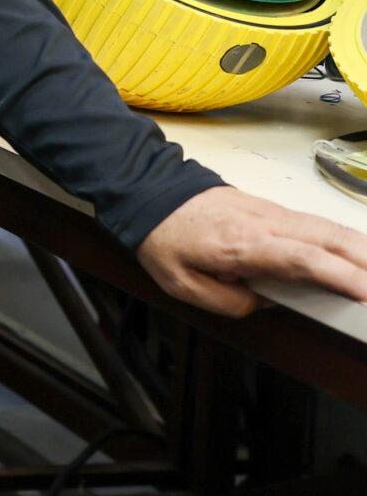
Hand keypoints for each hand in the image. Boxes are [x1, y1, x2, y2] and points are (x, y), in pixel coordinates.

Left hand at [137, 186, 366, 316]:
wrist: (150, 192)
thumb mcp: (181, 283)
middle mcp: (264, 223)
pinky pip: (319, 224)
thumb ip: (227, 302)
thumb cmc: (164, 237)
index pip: (301, 258)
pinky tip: (360, 254)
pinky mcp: (275, 209)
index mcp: (241, 243)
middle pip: (329, 237)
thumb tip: (266, 303)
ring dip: (362, 249)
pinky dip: (346, 238)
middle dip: (365, 261)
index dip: (338, 274)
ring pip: (329, 227)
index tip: (364, 292)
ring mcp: (273, 212)